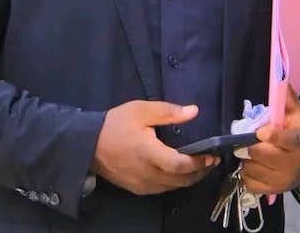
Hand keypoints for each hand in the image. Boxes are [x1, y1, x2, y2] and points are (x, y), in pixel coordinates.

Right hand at [91, 100, 218, 194]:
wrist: (87, 143)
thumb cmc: (115, 124)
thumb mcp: (141, 110)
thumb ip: (169, 112)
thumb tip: (194, 111)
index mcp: (149, 153)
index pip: (180, 165)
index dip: (199, 163)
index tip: (212, 155)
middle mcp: (147, 173)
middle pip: (180, 180)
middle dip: (199, 173)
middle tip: (211, 162)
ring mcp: (141, 184)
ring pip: (172, 187)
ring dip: (188, 179)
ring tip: (200, 167)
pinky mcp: (136, 188)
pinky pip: (161, 189)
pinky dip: (174, 183)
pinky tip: (179, 173)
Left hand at [241, 85, 299, 194]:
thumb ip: (286, 98)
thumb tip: (278, 78)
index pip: (285, 140)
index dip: (270, 136)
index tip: (260, 131)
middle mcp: (293, 163)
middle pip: (261, 154)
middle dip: (249, 143)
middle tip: (247, 137)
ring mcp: (284, 180)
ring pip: (252, 168)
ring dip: (246, 158)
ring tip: (252, 150)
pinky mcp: (276, 191)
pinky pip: (251, 183)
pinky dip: (247, 173)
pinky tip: (253, 164)